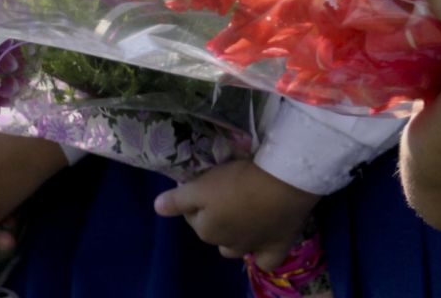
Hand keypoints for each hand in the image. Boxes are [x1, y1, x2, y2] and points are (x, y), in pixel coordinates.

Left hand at [154, 159, 319, 270]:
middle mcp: (226, 244)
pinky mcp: (277, 247)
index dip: (197, 198)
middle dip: (216, 216)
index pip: (192, 215)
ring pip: (236, 247)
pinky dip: (262, 254)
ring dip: (235, 236)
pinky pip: (266, 260)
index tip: (207, 182)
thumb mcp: (203, 185)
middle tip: (228, 191)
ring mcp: (253, 248)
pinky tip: (263, 243)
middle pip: (215, 231)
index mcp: (206, 230)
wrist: (283, 183)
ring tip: (244, 214)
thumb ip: (178, 199)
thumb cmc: (239, 181)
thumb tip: (157, 208)